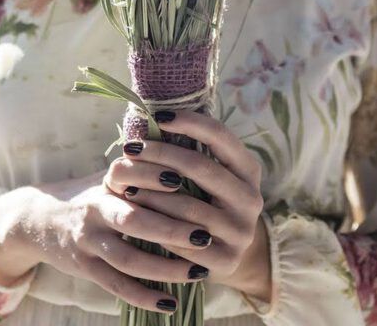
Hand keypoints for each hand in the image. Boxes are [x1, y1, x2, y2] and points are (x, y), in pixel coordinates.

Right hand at [0, 167, 212, 314]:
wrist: (38, 219)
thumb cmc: (89, 195)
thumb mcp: (108, 178)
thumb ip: (142, 172)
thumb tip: (189, 158)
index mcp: (105, 183)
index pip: (132, 176)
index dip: (157, 177)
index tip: (188, 180)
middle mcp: (95, 210)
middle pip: (133, 220)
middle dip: (171, 229)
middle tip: (205, 236)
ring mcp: (88, 241)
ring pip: (128, 259)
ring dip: (165, 269)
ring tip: (198, 272)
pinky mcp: (85, 267)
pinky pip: (117, 286)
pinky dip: (144, 297)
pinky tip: (171, 304)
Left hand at [102, 110, 271, 302]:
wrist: (223, 253)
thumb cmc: (206, 203)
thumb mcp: (209, 176)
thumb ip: (193, 152)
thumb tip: (156, 118)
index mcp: (249, 171)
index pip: (221, 137)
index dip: (190, 122)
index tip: (158, 116)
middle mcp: (251, 199)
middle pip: (201, 167)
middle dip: (161, 154)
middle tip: (130, 148)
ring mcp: (241, 232)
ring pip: (188, 206)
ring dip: (152, 193)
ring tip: (125, 184)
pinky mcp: (226, 260)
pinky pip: (183, 241)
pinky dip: (158, 228)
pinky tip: (138, 218)